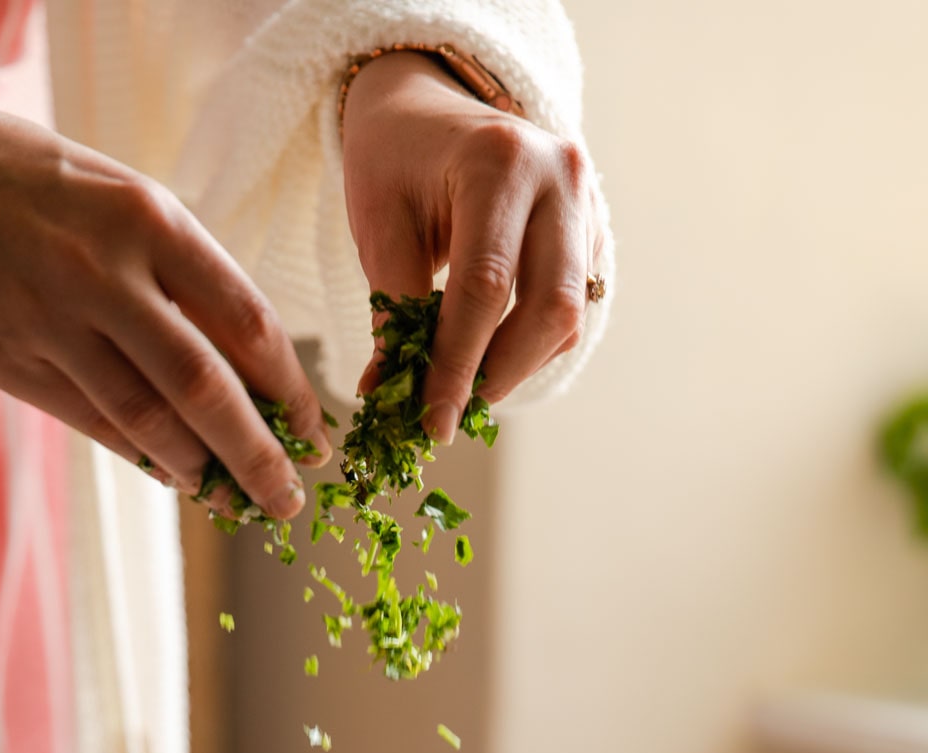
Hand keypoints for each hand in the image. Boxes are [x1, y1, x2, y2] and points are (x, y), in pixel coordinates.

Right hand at [0, 101, 330, 515]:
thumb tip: (255, 376)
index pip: (246, 321)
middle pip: (204, 385)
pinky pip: (96, 424)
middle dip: (257, 453)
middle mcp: (102, 269)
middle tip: (288, 500)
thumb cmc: (39, 191)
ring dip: (199, 469)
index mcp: (150, 219)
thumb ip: (184, 278)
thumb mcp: (122, 202)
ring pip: (148, 418)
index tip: (313, 433)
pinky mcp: (11, 360)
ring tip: (232, 499)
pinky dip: (144, 456)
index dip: (288, 390)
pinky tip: (175, 474)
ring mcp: (51, 319)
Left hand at [342, 52, 604, 441]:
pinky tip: (490, 353)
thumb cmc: (395, 162)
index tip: (432, 423)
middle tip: (451, 412)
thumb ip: (393, 311)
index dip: (459, 366)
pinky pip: (573, 305)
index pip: (484, 287)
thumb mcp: (379, 226)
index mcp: (498, 161)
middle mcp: (558, 175)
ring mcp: (586, 200)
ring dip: (516, 365)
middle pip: (549, 307)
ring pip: (569, 314)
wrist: (427, 108)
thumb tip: (389, 397)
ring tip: (465, 385)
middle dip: (499, 373)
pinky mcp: (593, 228)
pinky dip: (531, 344)